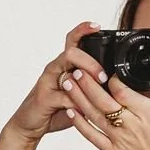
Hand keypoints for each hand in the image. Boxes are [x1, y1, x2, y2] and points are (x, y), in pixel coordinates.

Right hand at [3, 22, 110, 145]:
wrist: (30, 123)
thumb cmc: (57, 108)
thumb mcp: (78, 95)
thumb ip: (93, 88)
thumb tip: (119, 86)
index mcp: (64, 64)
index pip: (72, 40)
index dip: (83, 29)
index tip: (97, 25)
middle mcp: (55, 68)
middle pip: (71, 52)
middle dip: (91, 62)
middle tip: (103, 77)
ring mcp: (48, 81)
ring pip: (65, 69)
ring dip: (84, 77)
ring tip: (98, 86)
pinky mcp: (44, 97)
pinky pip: (62, 96)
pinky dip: (76, 102)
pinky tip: (85, 109)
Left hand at [62, 65, 149, 149]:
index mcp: (149, 114)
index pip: (123, 91)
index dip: (111, 78)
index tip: (106, 69)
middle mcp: (131, 125)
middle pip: (103, 99)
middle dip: (88, 82)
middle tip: (76, 66)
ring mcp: (119, 139)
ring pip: (94, 114)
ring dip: (78, 97)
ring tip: (67, 81)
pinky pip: (92, 135)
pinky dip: (79, 122)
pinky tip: (70, 110)